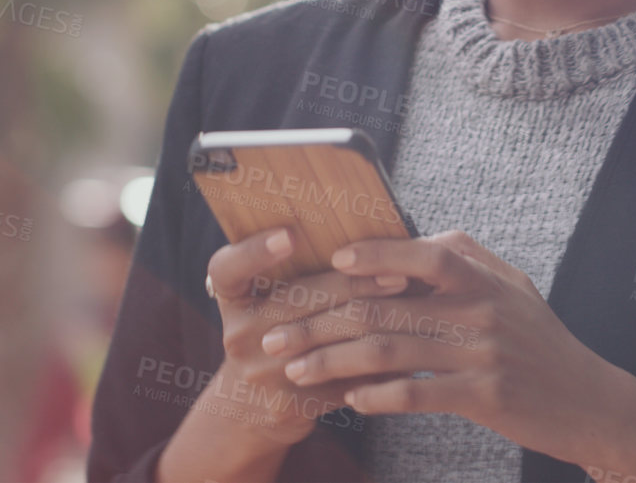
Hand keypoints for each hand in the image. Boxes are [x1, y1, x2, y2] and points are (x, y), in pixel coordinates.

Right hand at [174, 227, 408, 453]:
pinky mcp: (288, 403)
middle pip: (297, 300)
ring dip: (373, 319)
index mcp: (230, 297)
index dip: (255, 251)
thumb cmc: (278, 330)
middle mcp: (237, 332)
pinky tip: (408, 345)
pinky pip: (341, 376)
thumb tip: (362, 228)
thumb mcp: (268, 298)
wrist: (253, 406)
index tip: (289, 236)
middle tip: (397, 272)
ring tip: (409, 302)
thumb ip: (297, 267)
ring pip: (326, 339)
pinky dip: (377, 360)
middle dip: (352, 284)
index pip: (227, 268)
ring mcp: (259, 372)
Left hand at [257, 230, 633, 466]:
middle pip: (387, 307)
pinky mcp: (484, 399)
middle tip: (276, 332)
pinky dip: (377, 396)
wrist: (591, 402)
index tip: (331, 261)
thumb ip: (468, 258)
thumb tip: (421, 236)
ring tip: (294, 370)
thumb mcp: (514, 287)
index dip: (377, 252)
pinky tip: (348, 400)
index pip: (424, 254)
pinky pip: (417, 395)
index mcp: (483, 278)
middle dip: (322, 320)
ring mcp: (482, 355)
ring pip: (391, 351)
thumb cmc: (542, 342)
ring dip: (333, 361)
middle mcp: (481, 310)